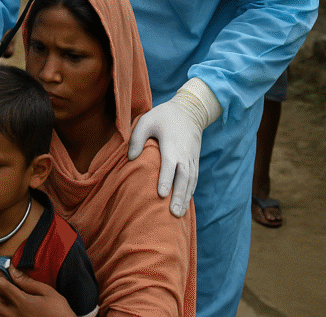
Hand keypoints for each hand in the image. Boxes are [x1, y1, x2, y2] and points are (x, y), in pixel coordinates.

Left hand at [0, 267, 75, 316]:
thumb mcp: (48, 293)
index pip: (1, 285)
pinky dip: (1, 314)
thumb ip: (29, 282)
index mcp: (23, 302)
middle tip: (4, 285)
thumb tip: (14, 272)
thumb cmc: (60, 313)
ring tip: (6, 298)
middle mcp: (16, 314)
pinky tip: (9, 310)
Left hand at [128, 78, 220, 216]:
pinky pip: (194, 179)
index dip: (166, 180)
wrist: (189, 110)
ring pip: (190, 181)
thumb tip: (130, 159)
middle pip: (183, 178)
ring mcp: (192, 159)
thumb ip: (137, 139)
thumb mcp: (146, 121)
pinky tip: (184, 203)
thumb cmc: (163, 116)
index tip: (162, 195)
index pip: (169, 166)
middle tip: (174, 214)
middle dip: (179, 196)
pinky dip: (190, 192)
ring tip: (179, 215)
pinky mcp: (195, 160)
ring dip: (185, 198)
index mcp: (171, 146)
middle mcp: (184, 155)